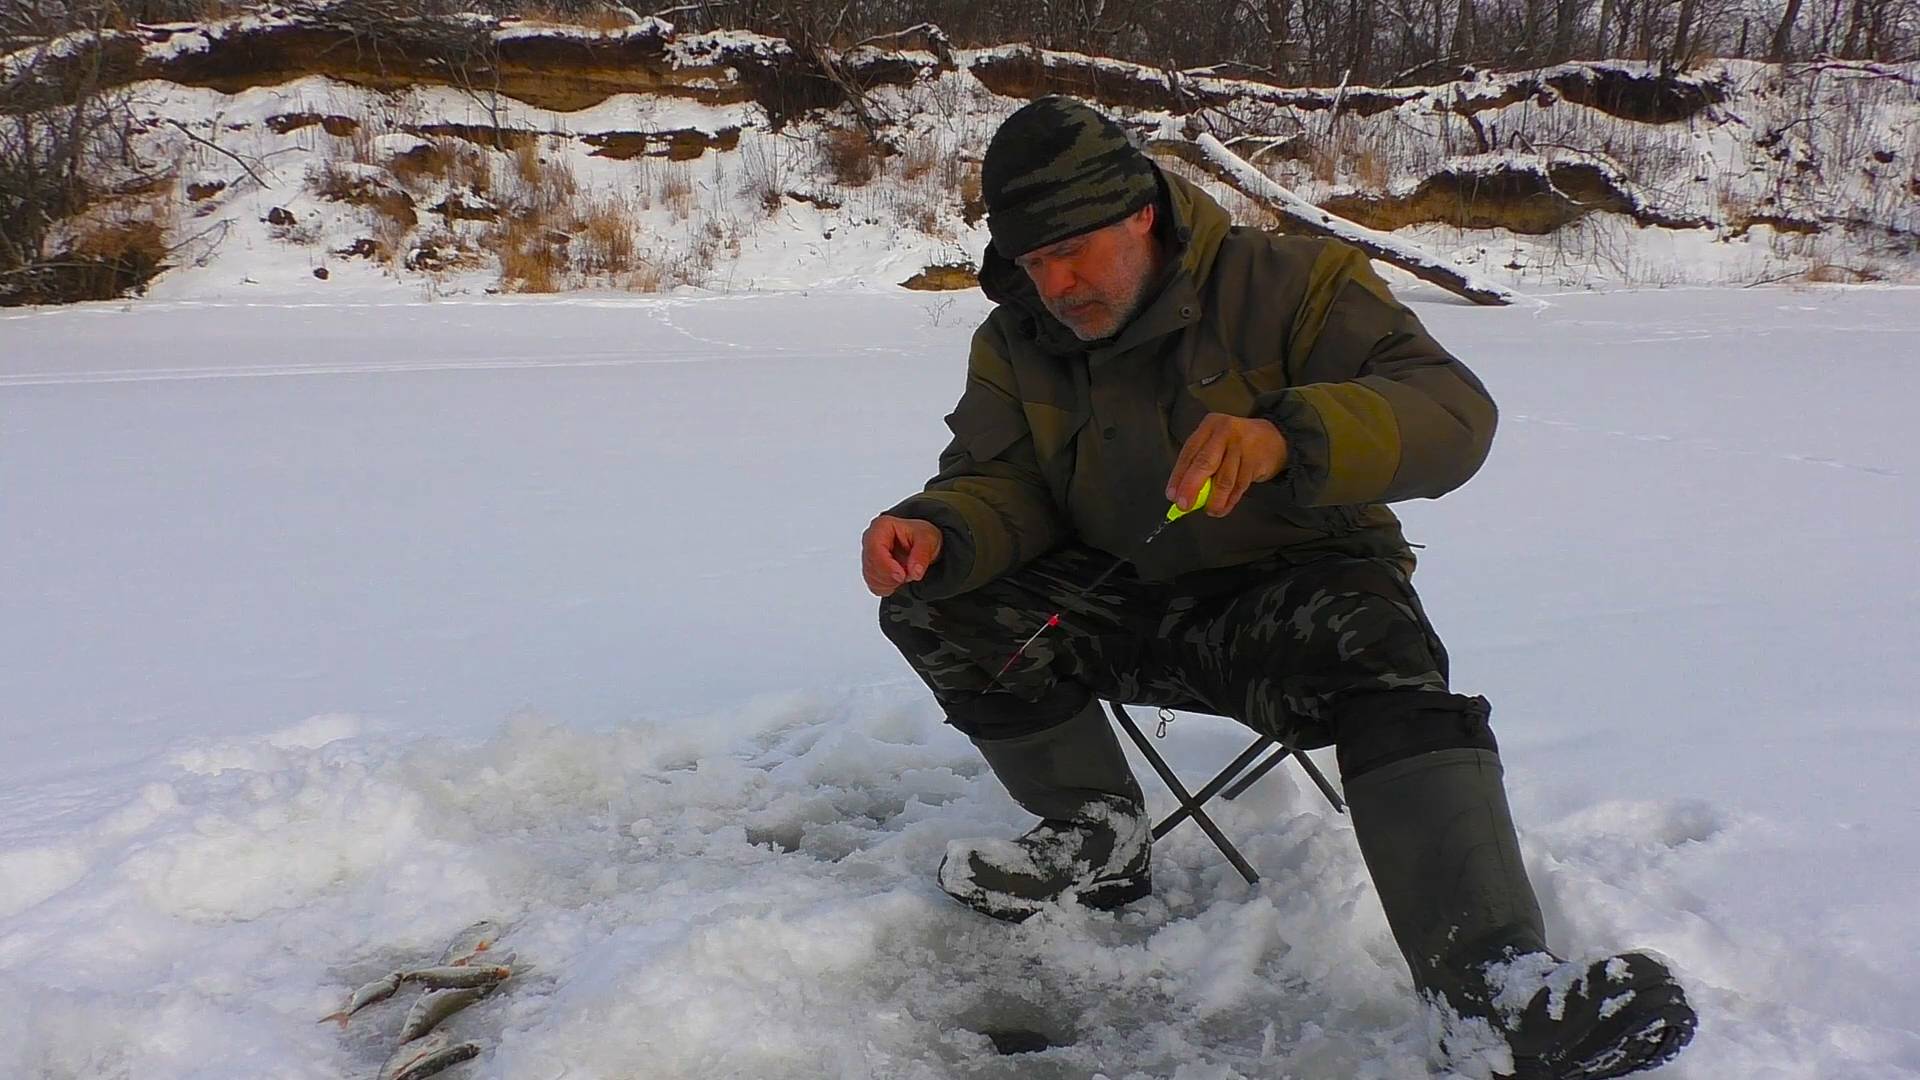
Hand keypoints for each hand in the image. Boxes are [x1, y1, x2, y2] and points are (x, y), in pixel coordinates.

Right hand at [862, 515, 943, 596]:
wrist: (920, 543)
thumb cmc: (919, 536)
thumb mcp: (928, 540)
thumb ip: (921, 555)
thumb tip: (915, 571)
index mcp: (881, 527)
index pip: (874, 549)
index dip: (886, 566)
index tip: (902, 575)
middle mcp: (870, 540)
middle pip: (871, 566)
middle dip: (891, 576)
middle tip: (907, 574)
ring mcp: (868, 556)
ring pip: (871, 577)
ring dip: (890, 582)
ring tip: (905, 573)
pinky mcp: (870, 570)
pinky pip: (873, 585)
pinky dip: (887, 587)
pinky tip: (897, 579)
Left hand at [1166, 413, 1288, 517]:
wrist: (1275, 438)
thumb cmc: (1236, 444)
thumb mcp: (1216, 443)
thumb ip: (1200, 463)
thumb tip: (1182, 492)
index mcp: (1209, 426)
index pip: (1189, 452)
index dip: (1179, 475)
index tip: (1172, 495)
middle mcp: (1224, 433)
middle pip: (1205, 463)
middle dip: (1191, 487)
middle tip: (1184, 506)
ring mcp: (1242, 446)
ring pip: (1224, 479)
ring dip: (1214, 499)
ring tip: (1209, 511)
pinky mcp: (1256, 461)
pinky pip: (1239, 486)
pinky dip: (1229, 500)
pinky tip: (1223, 508)